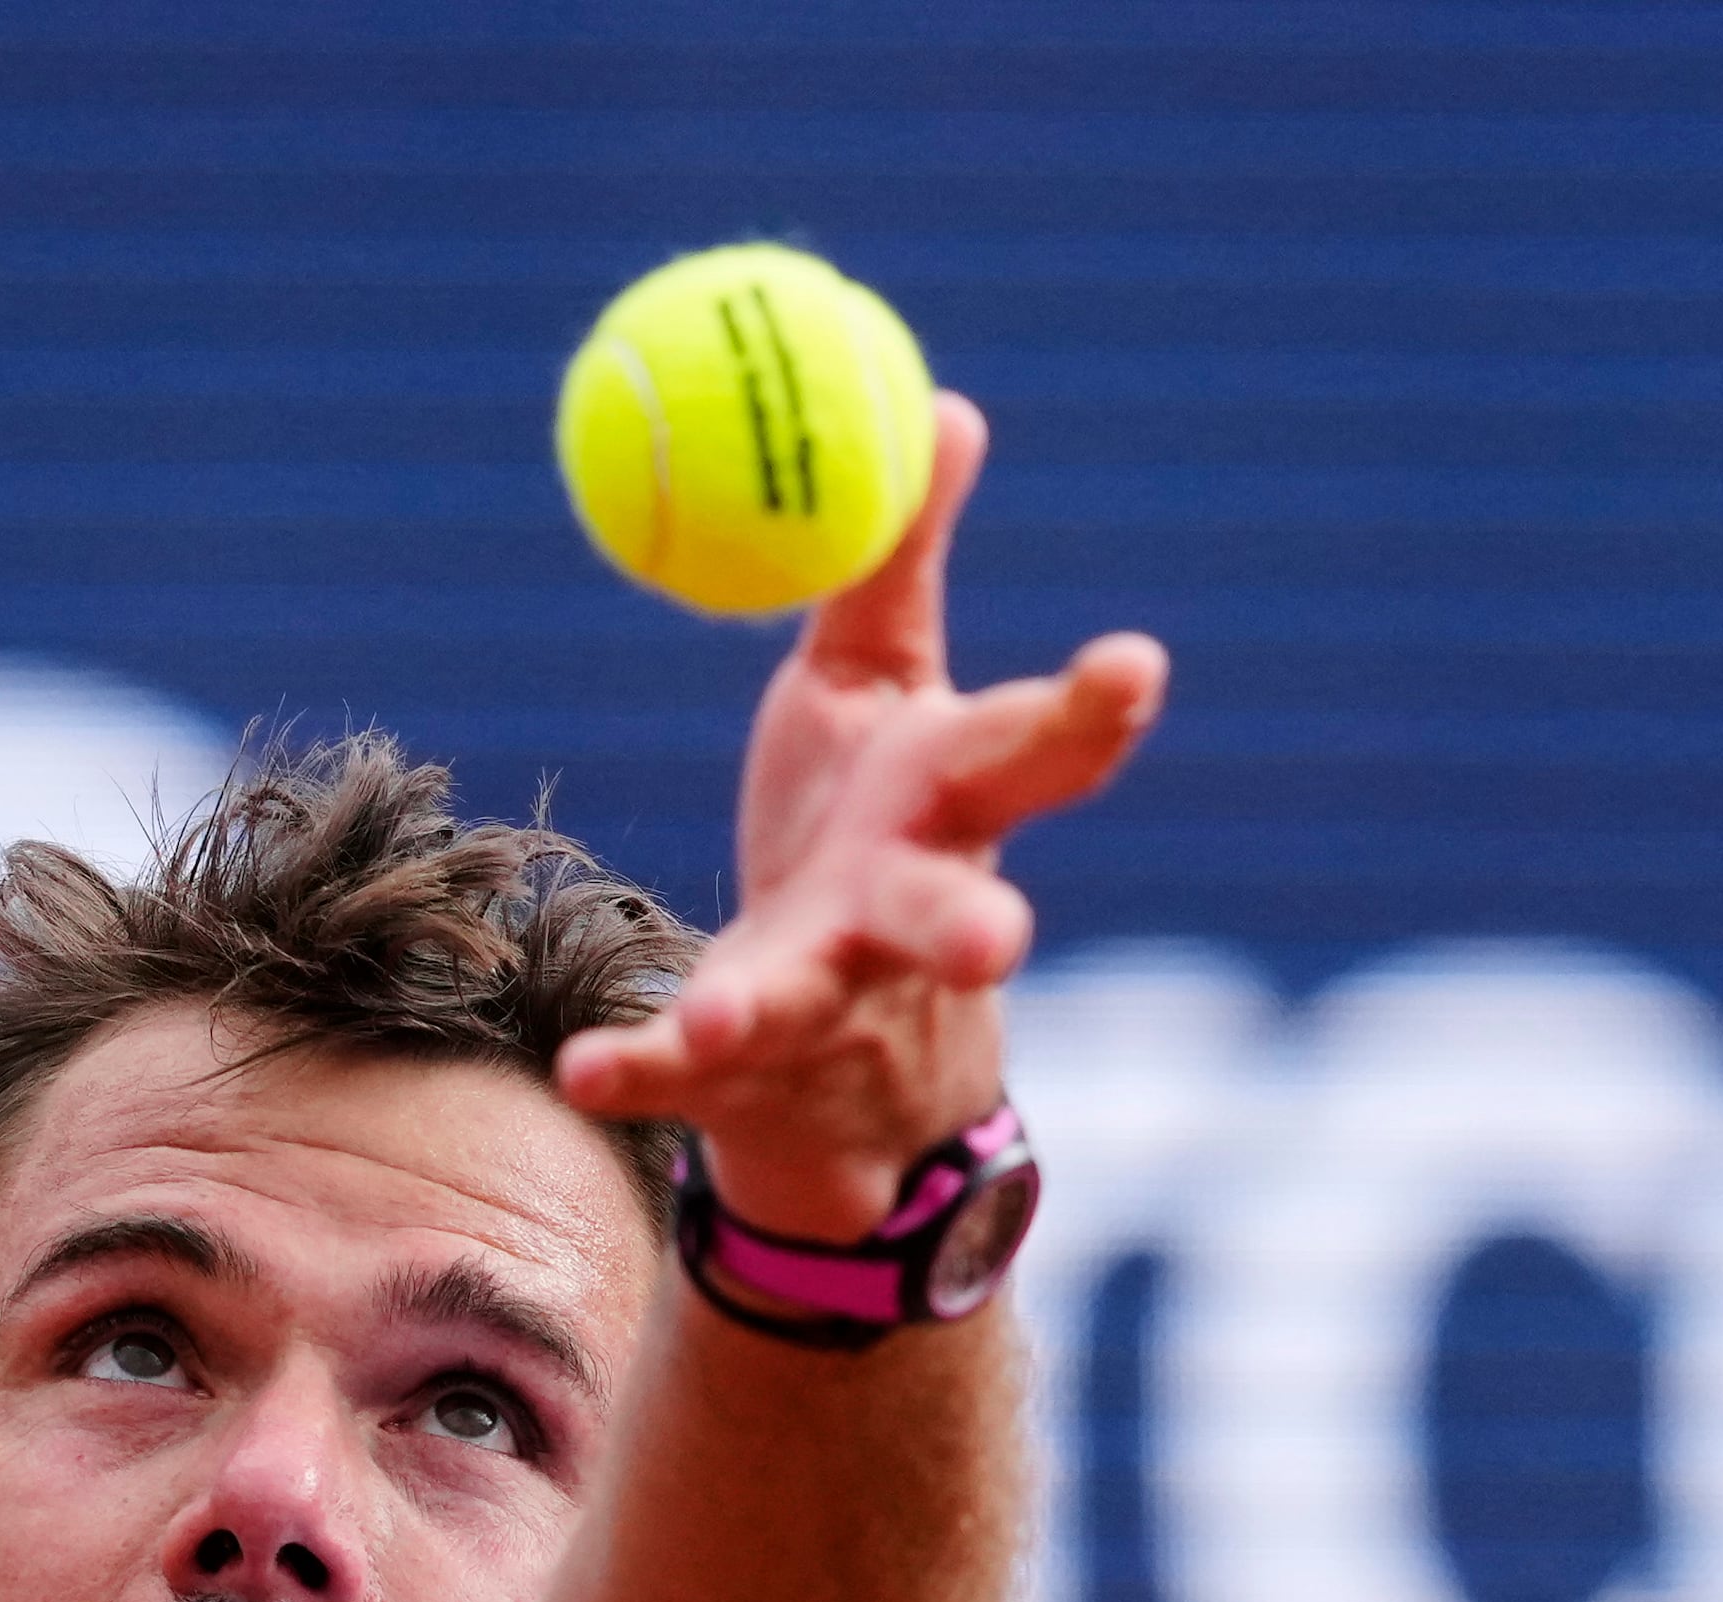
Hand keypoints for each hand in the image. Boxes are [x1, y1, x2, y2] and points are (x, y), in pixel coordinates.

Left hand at [554, 392, 1168, 1235]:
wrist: (834, 1055)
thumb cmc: (858, 833)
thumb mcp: (878, 693)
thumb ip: (898, 564)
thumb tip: (942, 407)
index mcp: (946, 809)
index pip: (1033, 755)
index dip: (1088, 714)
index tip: (1136, 664)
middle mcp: (903, 914)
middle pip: (949, 917)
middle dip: (972, 928)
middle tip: (998, 943)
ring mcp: (826, 1000)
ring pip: (810, 1002)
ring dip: (766, 1003)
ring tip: (725, 1013)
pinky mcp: (739, 1069)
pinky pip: (682, 1072)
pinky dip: (638, 1071)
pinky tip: (587, 1073)